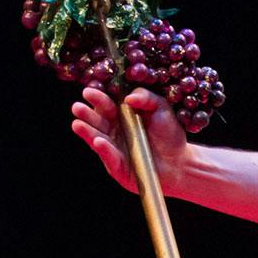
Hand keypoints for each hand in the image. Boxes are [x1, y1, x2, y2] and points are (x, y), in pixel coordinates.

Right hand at [70, 86, 187, 193]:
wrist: (180, 162)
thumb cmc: (169, 134)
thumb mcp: (161, 109)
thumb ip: (146, 98)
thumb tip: (128, 98)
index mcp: (121, 116)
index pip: (106, 104)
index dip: (97, 98)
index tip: (89, 91)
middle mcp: (113, 131)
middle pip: (97, 121)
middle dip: (86, 113)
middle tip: (77, 106)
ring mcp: (113, 148)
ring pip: (97, 138)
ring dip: (87, 131)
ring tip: (77, 124)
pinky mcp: (117, 166)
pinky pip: (109, 157)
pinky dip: (104, 149)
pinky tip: (98, 141)